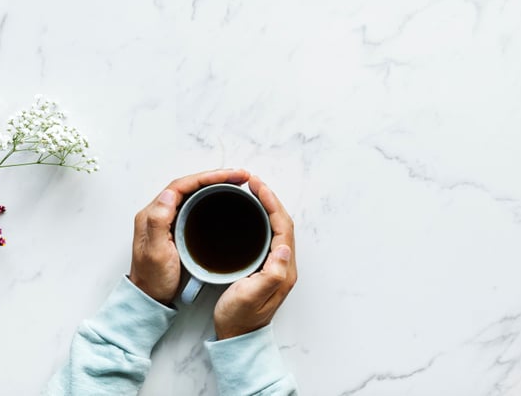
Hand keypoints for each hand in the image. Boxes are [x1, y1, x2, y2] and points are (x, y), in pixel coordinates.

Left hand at [128, 168, 250, 304]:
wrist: (151, 298)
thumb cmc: (153, 279)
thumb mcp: (155, 253)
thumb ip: (158, 223)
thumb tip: (168, 194)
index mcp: (151, 214)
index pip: (181, 186)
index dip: (207, 177)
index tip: (229, 176)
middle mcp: (158, 212)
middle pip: (189, 185)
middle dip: (215, 176)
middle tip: (239, 176)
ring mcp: (168, 219)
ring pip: (193, 193)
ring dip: (214, 184)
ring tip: (236, 182)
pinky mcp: (176, 227)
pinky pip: (194, 204)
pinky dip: (211, 197)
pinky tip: (223, 199)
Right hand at [213, 174, 297, 339]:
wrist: (236, 339)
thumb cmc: (239, 319)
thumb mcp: (251, 297)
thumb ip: (271, 274)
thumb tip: (284, 248)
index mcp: (283, 270)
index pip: (283, 227)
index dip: (271, 203)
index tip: (257, 186)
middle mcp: (284, 265)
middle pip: (283, 223)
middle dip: (270, 199)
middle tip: (253, 182)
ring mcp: (277, 266)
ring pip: (277, 228)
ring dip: (267, 207)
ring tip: (252, 192)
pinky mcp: (266, 268)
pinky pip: (269, 236)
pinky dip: (261, 219)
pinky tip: (250, 215)